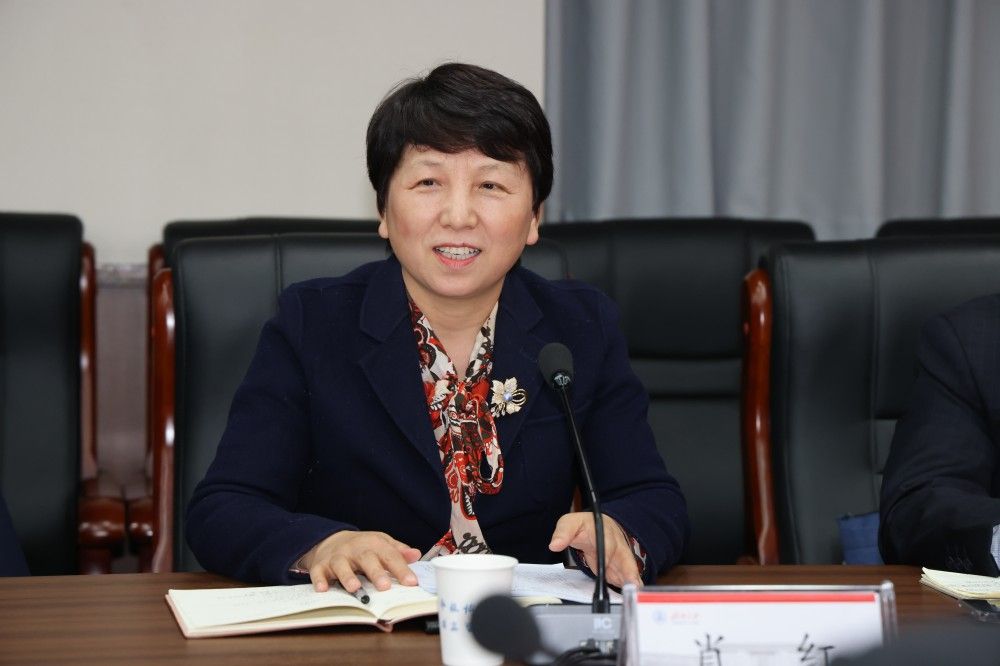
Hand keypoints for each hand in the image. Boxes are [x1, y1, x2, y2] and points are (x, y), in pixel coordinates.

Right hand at [299, 530, 420, 592]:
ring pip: (342, 565)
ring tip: (355, 588)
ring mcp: (337, 557)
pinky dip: (319, 580)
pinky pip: (318, 572)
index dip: (401, 569)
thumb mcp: (382, 543)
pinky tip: (323, 589)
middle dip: (376, 572)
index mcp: (374, 544)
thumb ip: (398, 551)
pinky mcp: (321, 565)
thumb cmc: (362, 547)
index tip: (412, 582)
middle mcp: (356, 549)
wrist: (332, 540)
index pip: (390, 556)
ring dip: (348, 577)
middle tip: (385, 586)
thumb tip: (416, 555)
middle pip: (366, 559)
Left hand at [548, 512, 641, 587]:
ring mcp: (621, 558)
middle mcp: (616, 545)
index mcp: (603, 533)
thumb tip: (554, 545)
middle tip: (632, 585)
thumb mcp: (570, 523)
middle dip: (629, 572)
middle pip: (624, 559)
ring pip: (629, 570)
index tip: (607, 563)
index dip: (608, 553)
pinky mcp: (621, 569)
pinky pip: (627, 578)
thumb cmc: (585, 526)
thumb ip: (563, 533)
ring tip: (635, 595)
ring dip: (633, 583)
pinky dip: (630, 587)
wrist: (598, 527)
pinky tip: (633, 597)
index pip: (606, 544)